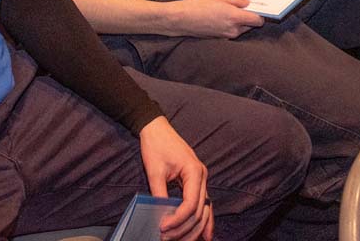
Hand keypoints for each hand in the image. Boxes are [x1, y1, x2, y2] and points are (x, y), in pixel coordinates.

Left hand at [138, 117, 212, 240]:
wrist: (156, 129)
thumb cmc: (156, 146)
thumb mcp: (155, 171)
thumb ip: (160, 195)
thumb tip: (160, 216)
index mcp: (194, 171)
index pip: (190, 203)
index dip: (178, 219)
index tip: (164, 227)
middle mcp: (202, 176)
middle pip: (199, 210)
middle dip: (185, 228)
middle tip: (168, 238)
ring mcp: (201, 179)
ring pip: (204, 210)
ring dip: (194, 228)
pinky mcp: (196, 181)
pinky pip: (203, 204)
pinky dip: (203, 220)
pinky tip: (204, 235)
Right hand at [171, 0, 263, 37]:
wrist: (181, 19)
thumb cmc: (197, 5)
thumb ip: (235, 0)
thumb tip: (246, 2)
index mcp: (235, 17)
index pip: (258, 20)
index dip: (260, 14)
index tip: (257, 8)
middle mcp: (233, 29)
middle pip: (250, 26)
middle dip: (248, 17)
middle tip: (241, 7)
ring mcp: (226, 36)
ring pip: (240, 29)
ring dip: (239, 22)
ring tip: (227, 11)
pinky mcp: (219, 38)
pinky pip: (230, 32)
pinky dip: (230, 26)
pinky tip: (220, 17)